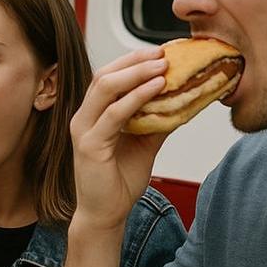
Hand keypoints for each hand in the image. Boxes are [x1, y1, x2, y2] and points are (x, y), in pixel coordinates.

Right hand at [68, 47, 169, 232]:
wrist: (105, 214)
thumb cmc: (118, 182)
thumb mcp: (145, 144)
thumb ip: (157, 121)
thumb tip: (182, 101)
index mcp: (93, 114)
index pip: (109, 76)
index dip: (132, 61)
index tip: (158, 52)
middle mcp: (84, 117)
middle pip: (105, 75)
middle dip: (134, 60)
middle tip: (162, 53)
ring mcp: (83, 130)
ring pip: (106, 88)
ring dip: (136, 73)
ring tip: (162, 66)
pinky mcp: (90, 145)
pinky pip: (114, 114)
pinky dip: (136, 98)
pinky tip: (156, 88)